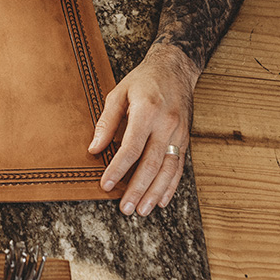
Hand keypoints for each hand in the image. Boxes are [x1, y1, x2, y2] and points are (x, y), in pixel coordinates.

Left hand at [87, 43, 199, 215]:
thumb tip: (94, 149)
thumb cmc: (143, 80)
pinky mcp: (185, 139)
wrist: (175, 69)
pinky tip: (161, 200)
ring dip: (155, 192)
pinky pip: (179, 166)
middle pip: (152, 163)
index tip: (106, 184)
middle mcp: (166, 125)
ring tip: (141, 210)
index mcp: (147, 111)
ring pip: (168, 169)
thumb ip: (106, 122)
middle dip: (138, 188)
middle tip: (125, 208)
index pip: (132, 147)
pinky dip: (171, 186)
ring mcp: (179, 133)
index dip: (118, 168)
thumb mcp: (118, 93)